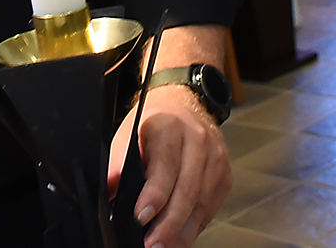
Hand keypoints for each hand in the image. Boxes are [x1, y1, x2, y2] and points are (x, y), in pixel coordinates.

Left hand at [108, 85, 231, 247]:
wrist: (182, 103)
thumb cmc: (153, 121)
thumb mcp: (130, 130)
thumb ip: (119, 160)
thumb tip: (110, 188)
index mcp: (170, 126)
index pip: (165, 166)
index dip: (154, 195)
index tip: (140, 216)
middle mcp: (198, 141)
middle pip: (187, 191)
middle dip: (169, 224)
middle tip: (152, 243)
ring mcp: (216, 158)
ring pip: (201, 204)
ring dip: (182, 231)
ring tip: (164, 245)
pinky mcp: (225, 174)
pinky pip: (211, 208)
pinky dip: (194, 226)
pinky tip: (180, 237)